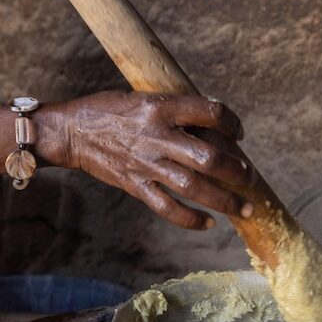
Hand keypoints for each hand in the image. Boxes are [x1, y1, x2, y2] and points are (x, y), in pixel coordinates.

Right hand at [35, 92, 255, 229]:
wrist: (72, 132)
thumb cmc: (109, 110)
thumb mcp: (144, 98)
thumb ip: (175, 112)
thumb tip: (212, 129)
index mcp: (161, 108)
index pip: (210, 112)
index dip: (232, 122)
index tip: (239, 133)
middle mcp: (156, 136)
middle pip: (208, 157)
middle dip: (236, 170)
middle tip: (249, 177)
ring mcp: (146, 164)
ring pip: (194, 187)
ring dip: (225, 200)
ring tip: (246, 208)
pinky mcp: (136, 185)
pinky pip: (168, 208)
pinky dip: (191, 219)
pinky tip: (209, 223)